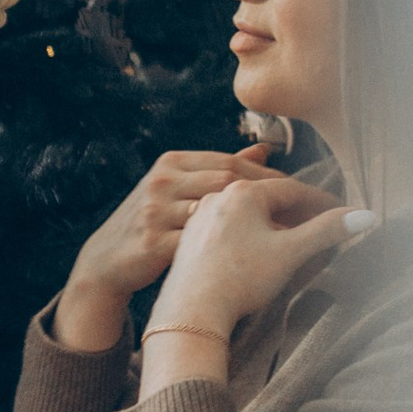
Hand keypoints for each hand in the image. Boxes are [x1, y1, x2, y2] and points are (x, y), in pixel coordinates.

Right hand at [51, 148, 287, 352]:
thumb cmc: (152, 224)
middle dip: (271, 198)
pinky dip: (233, 252)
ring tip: (292, 235)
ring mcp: (156, 211)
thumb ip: (219, 171)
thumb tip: (264, 150)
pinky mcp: (153, 242)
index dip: (270, 178)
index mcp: (172, 162)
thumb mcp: (179, 190)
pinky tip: (258, 261)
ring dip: (258, 226)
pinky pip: (202, 245)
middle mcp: (163, 181)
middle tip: (307, 212)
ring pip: (218, 213)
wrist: (106, 262)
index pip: (230, 163)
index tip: (303, 191)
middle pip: (228, 183)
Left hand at [145, 175, 360, 344]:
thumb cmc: (240, 279)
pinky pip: (227, 227)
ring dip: (272, 223)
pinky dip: (248, 234)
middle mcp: (218, 197)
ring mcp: (200, 217)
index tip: (341, 212)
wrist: (192, 312)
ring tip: (292, 239)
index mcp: (243, 192)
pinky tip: (256, 252)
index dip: (321, 201)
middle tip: (321, 225)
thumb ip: (327, 231)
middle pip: (268, 199)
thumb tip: (365, 216)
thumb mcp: (291, 252)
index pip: (293, 190)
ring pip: (246, 213)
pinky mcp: (190, 238)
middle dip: (297, 212)